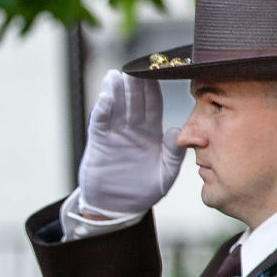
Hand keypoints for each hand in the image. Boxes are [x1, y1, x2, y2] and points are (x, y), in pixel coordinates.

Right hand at [77, 69, 186, 216]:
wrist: (118, 208)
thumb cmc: (144, 191)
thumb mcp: (165, 175)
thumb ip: (173, 155)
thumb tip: (176, 133)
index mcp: (150, 134)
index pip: (152, 105)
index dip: (152, 90)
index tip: (156, 73)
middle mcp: (131, 130)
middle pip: (132, 102)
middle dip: (133, 85)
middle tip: (134, 68)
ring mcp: (114, 136)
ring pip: (115, 108)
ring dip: (115, 92)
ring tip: (115, 76)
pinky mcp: (99, 144)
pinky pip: (100, 124)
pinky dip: (102, 111)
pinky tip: (105, 98)